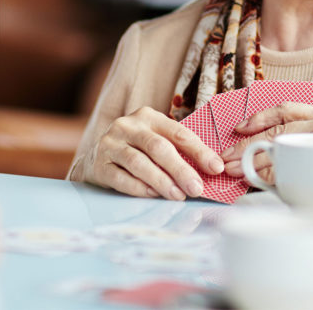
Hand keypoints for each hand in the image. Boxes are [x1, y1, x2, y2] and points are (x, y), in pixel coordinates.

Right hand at [89, 106, 223, 200]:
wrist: (96, 157)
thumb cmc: (136, 149)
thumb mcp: (155, 139)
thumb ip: (178, 149)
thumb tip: (211, 169)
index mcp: (148, 117)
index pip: (178, 133)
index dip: (199, 151)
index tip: (216, 168)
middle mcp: (128, 126)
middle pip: (159, 148)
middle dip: (181, 170)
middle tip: (197, 188)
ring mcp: (111, 144)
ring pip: (140, 164)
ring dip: (162, 182)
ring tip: (179, 195)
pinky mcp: (99, 164)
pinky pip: (122, 179)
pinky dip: (140, 188)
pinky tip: (154, 195)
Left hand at [219, 103, 312, 182]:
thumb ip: (301, 141)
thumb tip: (256, 149)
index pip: (286, 109)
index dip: (259, 118)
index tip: (239, 128)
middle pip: (278, 132)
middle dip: (247, 146)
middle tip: (226, 159)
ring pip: (281, 151)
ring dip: (252, 163)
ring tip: (235, 171)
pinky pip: (290, 170)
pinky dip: (270, 176)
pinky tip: (257, 180)